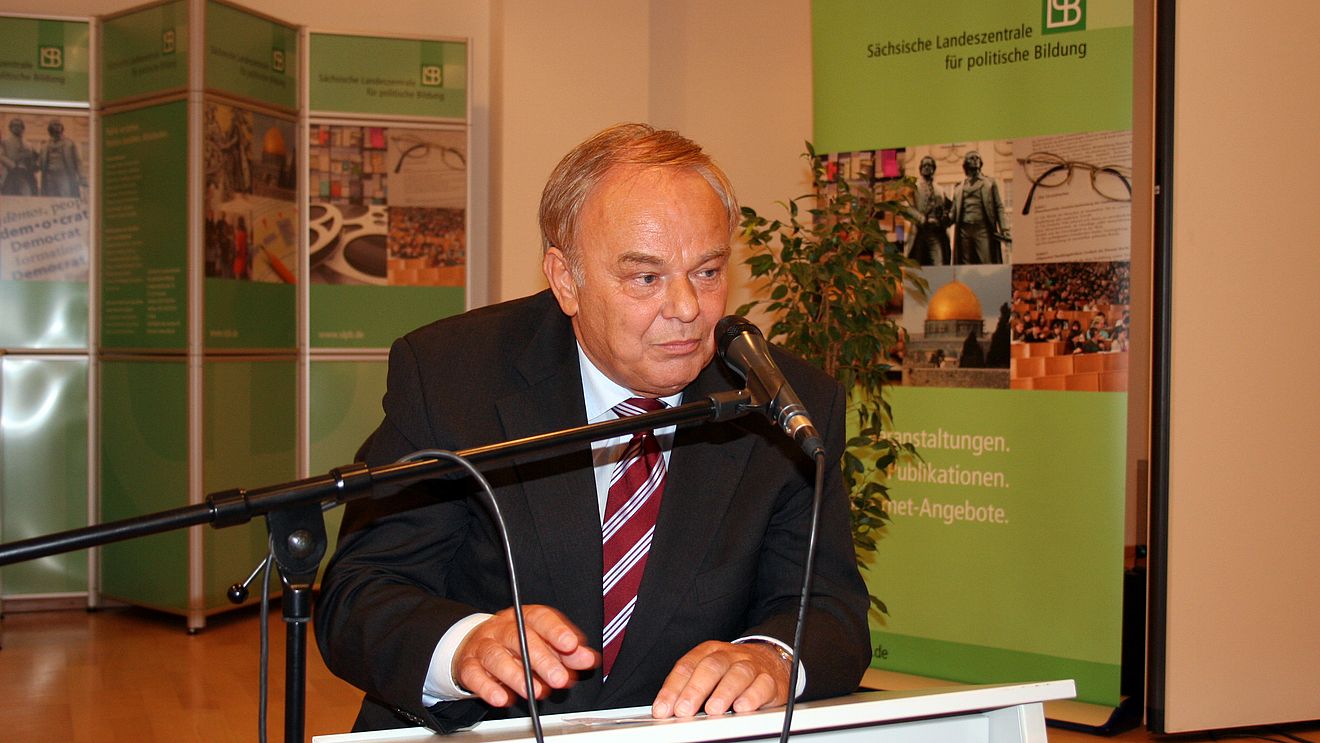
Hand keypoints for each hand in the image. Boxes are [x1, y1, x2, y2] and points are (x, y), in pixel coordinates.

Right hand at [452, 605, 598, 707]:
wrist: (478, 644)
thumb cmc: (518, 643)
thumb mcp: (546, 643)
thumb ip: (568, 652)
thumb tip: (587, 659)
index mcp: (525, 617)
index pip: (540, 619)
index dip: (556, 631)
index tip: (571, 645)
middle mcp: (502, 628)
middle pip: (519, 638)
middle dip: (541, 659)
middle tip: (559, 678)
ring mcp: (483, 645)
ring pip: (496, 656)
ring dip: (516, 676)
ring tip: (535, 692)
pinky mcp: (468, 665)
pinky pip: (475, 675)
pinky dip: (488, 688)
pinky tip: (503, 698)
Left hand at [650, 641, 790, 718]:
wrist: (771, 662)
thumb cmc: (732, 672)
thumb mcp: (709, 673)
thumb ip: (689, 688)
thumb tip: (668, 710)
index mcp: (709, 651)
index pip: (687, 666)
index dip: (673, 688)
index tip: (663, 709)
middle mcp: (730, 655)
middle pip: (711, 667)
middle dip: (695, 690)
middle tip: (684, 710)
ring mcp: (752, 665)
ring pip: (738, 674)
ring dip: (723, 693)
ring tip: (712, 710)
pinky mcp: (771, 680)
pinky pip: (762, 685)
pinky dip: (752, 697)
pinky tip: (741, 707)